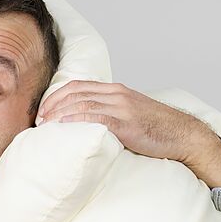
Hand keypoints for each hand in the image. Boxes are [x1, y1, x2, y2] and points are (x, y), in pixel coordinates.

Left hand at [37, 80, 207, 162]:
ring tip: (45, 125)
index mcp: (115, 90)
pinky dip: (77, 120)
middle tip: (38, 120)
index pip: (77, 86)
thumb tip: (84, 124)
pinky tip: (64, 126)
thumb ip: (108, 113)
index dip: (55, 96)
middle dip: (52, 105)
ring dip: (59, 113)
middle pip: (75, 93)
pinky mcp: (127, 123)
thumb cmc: (156, 129)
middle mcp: (117, 94)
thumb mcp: (129, 114)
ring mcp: (122, 107)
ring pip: (82, 103)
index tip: (42, 110)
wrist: (183, 135)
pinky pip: (97, 118)